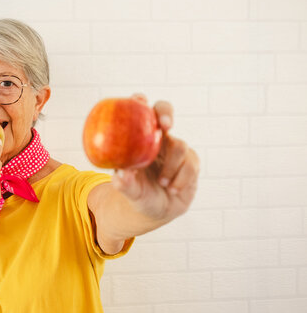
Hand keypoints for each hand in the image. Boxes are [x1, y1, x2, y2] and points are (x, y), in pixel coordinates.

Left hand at [111, 94, 199, 222]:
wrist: (156, 211)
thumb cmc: (138, 194)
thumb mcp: (129, 191)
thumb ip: (124, 183)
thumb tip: (121, 174)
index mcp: (138, 140)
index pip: (138, 112)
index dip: (139, 102)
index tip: (139, 101)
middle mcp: (157, 139)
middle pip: (164, 112)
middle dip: (166, 114)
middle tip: (167, 125)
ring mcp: (175, 149)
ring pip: (179, 145)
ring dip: (171, 167)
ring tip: (162, 184)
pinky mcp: (191, 161)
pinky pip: (190, 164)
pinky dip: (181, 178)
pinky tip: (173, 189)